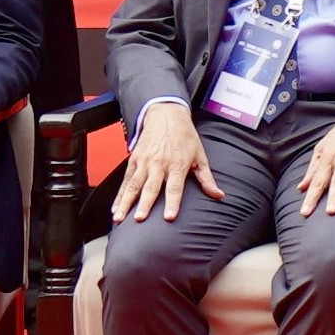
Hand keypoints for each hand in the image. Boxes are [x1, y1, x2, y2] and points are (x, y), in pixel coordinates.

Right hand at [119, 102, 204, 219]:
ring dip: (126, 202)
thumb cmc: (184, 136)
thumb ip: (207, 179)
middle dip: (144, 204)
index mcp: (177, 164)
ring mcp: (144, 162)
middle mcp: (159, 164)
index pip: (175, 187)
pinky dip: (119, 195)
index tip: (169, 217)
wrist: (166, 115)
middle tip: (139, 219)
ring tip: (119, 218)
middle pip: (151, 187)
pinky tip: (115, 208)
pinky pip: (125, 180)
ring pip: (133, 185)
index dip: (172, 203)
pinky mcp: (134, 160)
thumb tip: (219, 195)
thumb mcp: (200, 155)